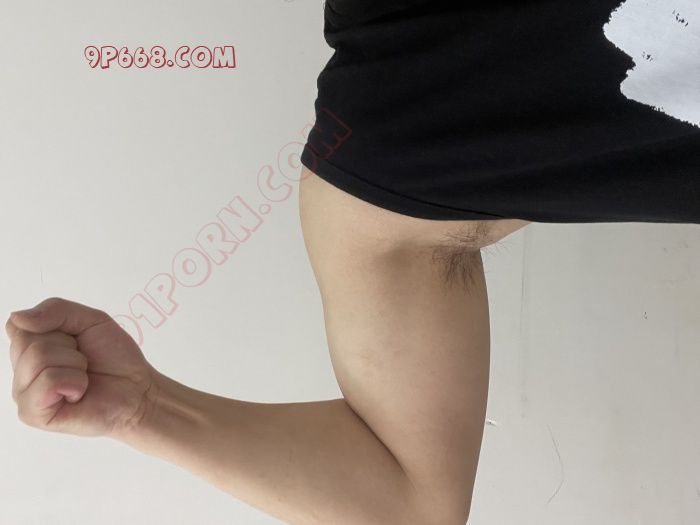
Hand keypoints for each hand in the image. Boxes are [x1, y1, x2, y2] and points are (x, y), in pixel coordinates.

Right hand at [6, 297, 157, 437]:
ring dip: (75, 363)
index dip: (54, 325)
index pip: (19, 324)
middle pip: (27, 340)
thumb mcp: (90, 319)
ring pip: (38, 358)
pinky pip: (48, 382)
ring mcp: (24, 394)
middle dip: (67, 345)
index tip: (75, 338)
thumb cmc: (113, 357)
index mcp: (29, 348)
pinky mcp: (33, 414)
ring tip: (83, 376)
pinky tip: (79, 392)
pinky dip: (74, 381)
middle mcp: (21, 371)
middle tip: (83, 361)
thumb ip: (55, 309)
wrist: (137, 388)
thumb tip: (17, 317)